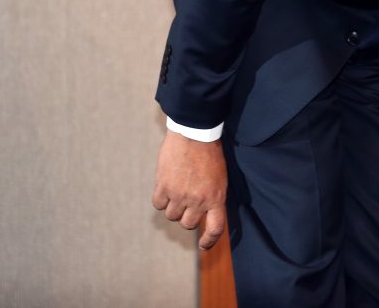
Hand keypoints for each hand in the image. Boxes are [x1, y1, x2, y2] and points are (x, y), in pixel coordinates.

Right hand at [152, 130, 228, 249]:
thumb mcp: (219, 177)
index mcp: (217, 197)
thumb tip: (204, 214)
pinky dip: (161, 198)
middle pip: (188, 224)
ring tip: (178, 189)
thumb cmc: (210, 153)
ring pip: (172, 215)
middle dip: (188, 216)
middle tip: (188, 202)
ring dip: (174, 206)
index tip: (204, 245)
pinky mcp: (164, 186)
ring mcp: (180, 194)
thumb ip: (212, 196)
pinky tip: (166, 186)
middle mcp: (199, 200)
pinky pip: (159, 204)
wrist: (195, 133)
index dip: (210, 240)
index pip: (216, 228)